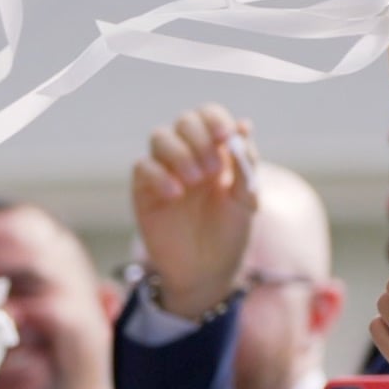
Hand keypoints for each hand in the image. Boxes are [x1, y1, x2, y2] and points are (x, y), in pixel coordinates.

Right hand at [131, 106, 258, 317]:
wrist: (208, 272)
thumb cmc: (230, 234)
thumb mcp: (246, 200)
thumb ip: (245, 164)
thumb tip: (244, 125)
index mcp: (216, 152)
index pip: (209, 116)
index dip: (215, 119)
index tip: (225, 137)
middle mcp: (189, 156)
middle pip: (184, 121)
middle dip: (199, 138)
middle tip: (212, 169)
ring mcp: (164, 171)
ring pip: (160, 137)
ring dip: (179, 153)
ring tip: (195, 181)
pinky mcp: (144, 191)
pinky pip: (142, 166)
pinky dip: (159, 175)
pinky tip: (176, 195)